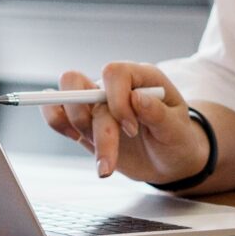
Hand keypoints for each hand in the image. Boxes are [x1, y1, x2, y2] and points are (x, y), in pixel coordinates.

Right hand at [40, 63, 210, 183]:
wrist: (169, 160)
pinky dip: (58, 124)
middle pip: (80, 84)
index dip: (117, 100)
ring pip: (66, 100)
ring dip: (78, 131)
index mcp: (140, 78)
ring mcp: (96, 104)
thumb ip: (158, 114)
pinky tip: (77, 139)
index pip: (114, 73)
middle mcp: (114, 87)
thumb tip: (137, 98)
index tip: (132, 128)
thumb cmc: (177, 140)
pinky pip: (57, 113)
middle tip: (112, 149)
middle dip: (92, 121)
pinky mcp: (85, 123)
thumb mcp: (176, 130)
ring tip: (104, 163)